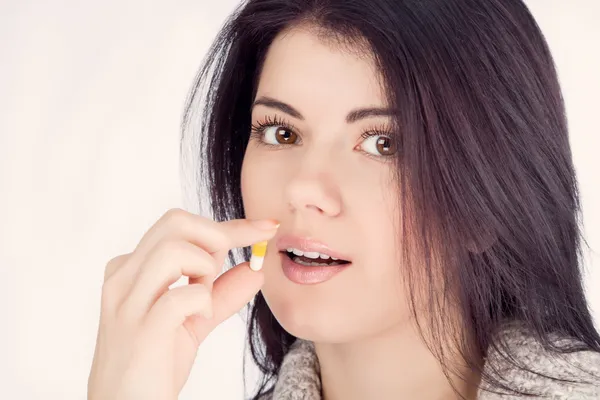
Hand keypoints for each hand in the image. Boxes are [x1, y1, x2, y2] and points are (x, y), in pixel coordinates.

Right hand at [87, 208, 278, 399]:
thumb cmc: (153, 365)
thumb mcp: (192, 322)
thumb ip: (220, 294)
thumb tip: (255, 270)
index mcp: (131, 269)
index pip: (181, 226)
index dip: (230, 225)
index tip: (267, 227)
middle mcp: (123, 278)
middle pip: (175, 222)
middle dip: (217, 237)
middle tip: (222, 271)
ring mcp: (128, 303)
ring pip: (174, 250)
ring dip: (203, 269)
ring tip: (204, 299)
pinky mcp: (141, 330)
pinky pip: (181, 296)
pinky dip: (203, 301)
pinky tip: (200, 318)